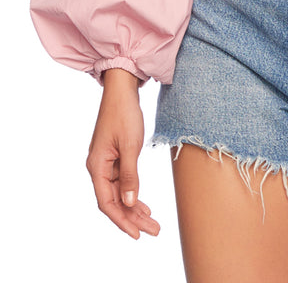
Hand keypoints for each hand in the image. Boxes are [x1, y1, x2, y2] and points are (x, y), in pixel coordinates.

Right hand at [86, 68, 160, 238]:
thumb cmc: (124, 114)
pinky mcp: (114, 157)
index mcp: (97, 166)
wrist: (122, 90)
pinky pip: (122, 183)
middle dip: (133, 218)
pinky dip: (133, 194)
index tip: (137, 234)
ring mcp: (106, 163)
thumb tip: (130, 202)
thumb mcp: (130, 146)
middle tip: (154, 231)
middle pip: (114, 201)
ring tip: (152, 223)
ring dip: (135, 208)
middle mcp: (98, 168)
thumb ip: (130, 175)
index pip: (107, 203)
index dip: (122, 220)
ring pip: (120, 193)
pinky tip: (143, 205)